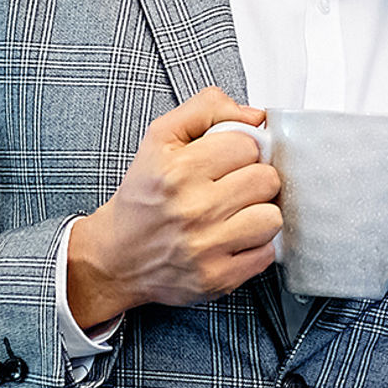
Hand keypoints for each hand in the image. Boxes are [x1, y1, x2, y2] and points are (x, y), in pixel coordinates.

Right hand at [65, 90, 281, 325]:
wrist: (116, 257)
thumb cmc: (143, 197)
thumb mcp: (161, 139)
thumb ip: (206, 109)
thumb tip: (255, 115)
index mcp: (179, 170)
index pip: (248, 145)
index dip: (239, 151)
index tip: (223, 163)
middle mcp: (193, 209)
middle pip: (266, 180)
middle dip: (252, 180)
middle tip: (230, 188)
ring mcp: (207, 247)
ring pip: (272, 218)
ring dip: (257, 215)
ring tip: (233, 216)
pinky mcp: (218, 278)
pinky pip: (266, 254)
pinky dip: (253, 247)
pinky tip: (230, 240)